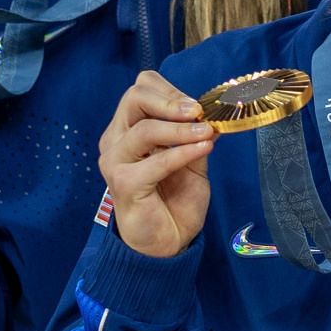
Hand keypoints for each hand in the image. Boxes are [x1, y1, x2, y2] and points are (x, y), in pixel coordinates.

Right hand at [97, 72, 216, 258]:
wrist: (167, 241)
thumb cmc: (174, 199)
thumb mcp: (192, 159)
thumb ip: (197, 135)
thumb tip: (214, 112)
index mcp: (128, 128)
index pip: (141, 89)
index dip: (169, 90)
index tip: (196, 104)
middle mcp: (116, 140)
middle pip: (135, 98)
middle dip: (170, 100)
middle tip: (197, 112)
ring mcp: (116, 161)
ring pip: (144, 128)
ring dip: (179, 128)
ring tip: (205, 132)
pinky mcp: (124, 184)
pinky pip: (156, 161)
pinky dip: (182, 152)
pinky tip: (202, 148)